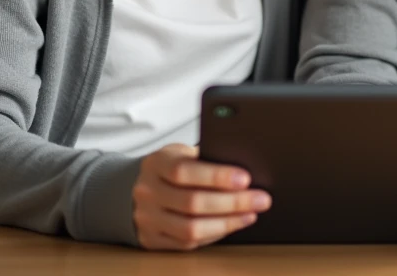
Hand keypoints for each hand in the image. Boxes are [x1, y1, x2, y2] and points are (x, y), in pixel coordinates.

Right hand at [132, 143, 270, 250]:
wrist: (136, 188)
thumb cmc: (169, 167)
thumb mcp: (182, 153)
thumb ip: (205, 159)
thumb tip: (243, 168)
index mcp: (155, 163)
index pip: (184, 171)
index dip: (216, 176)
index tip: (245, 178)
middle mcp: (147, 192)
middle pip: (191, 202)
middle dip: (232, 202)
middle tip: (260, 199)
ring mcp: (147, 218)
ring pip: (190, 228)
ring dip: (227, 222)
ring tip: (251, 213)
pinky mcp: (152, 239)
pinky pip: (187, 243)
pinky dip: (215, 234)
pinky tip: (233, 224)